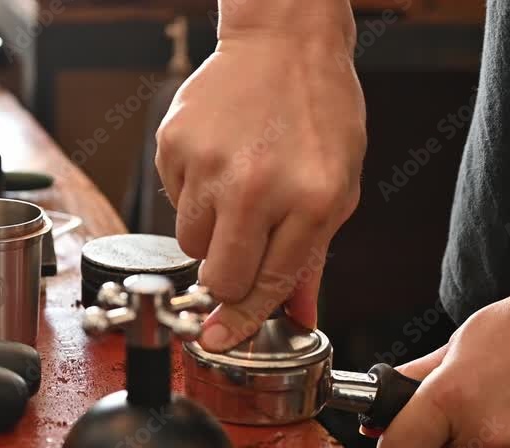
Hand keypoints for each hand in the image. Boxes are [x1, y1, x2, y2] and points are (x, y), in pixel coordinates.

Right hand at [155, 31, 365, 350]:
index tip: (217, 340)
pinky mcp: (173, 145)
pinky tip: (218, 162)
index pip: (266, 284)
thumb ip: (311, 259)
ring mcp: (209, 164)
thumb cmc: (318, 114)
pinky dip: (192, 194)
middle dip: (224, 276)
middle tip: (237, 250)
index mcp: (310, 201)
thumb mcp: (337, 188)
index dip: (241, 321)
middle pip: (218, 275)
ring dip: (209, 231)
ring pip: (188, 242)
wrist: (282, 44)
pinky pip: (172, 201)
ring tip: (235, 190)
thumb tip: (297, 317)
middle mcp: (256, 186)